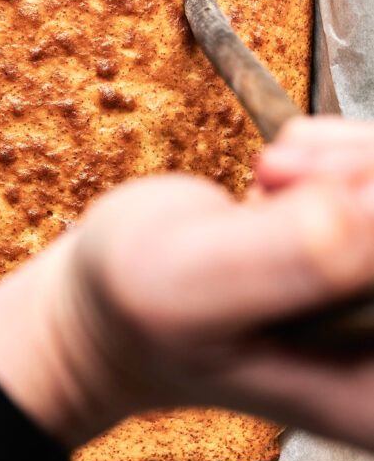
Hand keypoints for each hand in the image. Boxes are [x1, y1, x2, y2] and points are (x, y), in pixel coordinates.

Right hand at [0, 117, 373, 451]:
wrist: (112, 302)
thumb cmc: (136, 313)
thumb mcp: (192, 288)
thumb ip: (291, 254)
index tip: (316, 196)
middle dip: (361, 173)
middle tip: (277, 175)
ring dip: (346, 155)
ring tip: (269, 175)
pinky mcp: (364, 248)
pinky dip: (334, 146)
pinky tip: (279, 172)